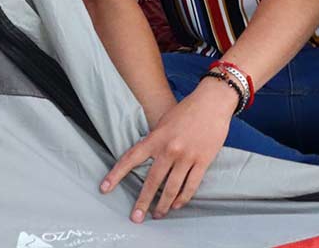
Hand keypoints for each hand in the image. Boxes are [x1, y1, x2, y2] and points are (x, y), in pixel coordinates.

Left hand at [99, 77, 237, 220]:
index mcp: (157, 137)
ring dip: (164, 204)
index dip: (116, 175)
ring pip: (172, 188)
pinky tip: (177, 204)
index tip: (105, 188)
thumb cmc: (188, 109)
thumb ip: (155, 140)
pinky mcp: (203, 160)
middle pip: (153, 181)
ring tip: (158, 214)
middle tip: (136, 217)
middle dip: (143, 202)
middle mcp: (170, 149)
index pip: (131, 158)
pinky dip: (183, 198)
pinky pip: (191, 185)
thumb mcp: (164, 121)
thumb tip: (146, 158)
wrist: (213, 101)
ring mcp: (187, 156)